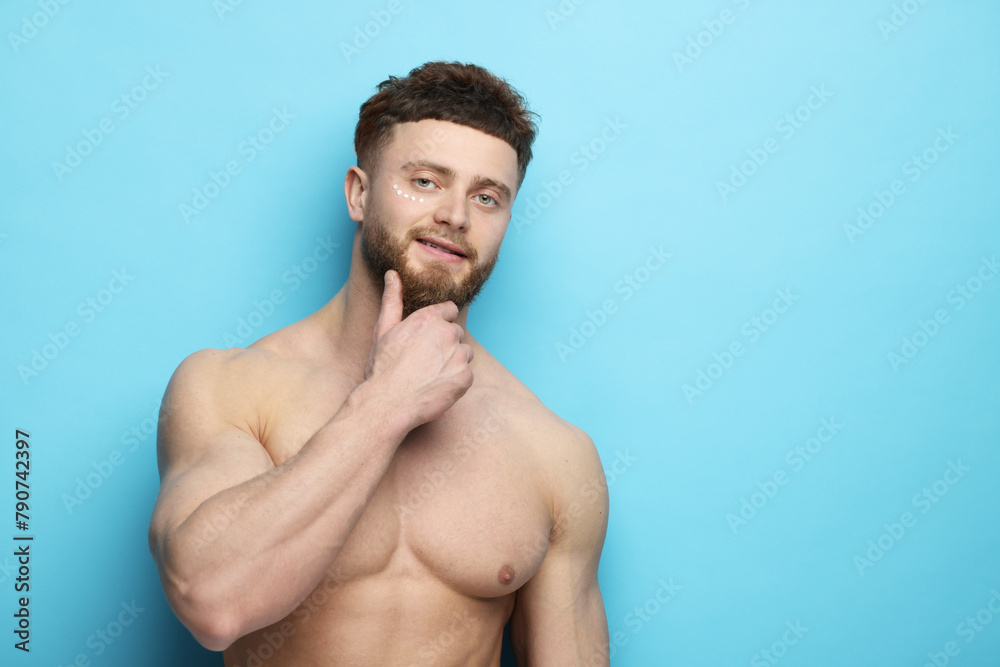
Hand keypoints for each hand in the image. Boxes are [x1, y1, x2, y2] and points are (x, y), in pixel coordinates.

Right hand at [363, 270, 473, 427]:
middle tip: (424, 361)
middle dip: (445, 344)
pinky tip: (437, 386)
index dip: (440, 323)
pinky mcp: (465, 377)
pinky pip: (467, 374)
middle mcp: (448, 333)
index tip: (429, 337)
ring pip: (464, 353)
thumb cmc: (382, 367)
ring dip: (453, 361)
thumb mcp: (383, 329)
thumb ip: (392, 300)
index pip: (450, 310)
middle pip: (456, 333)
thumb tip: (392, 274)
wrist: (388, 403)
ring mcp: (459, 355)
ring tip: (430, 374)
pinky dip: (456, 380)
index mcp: (429, 318)